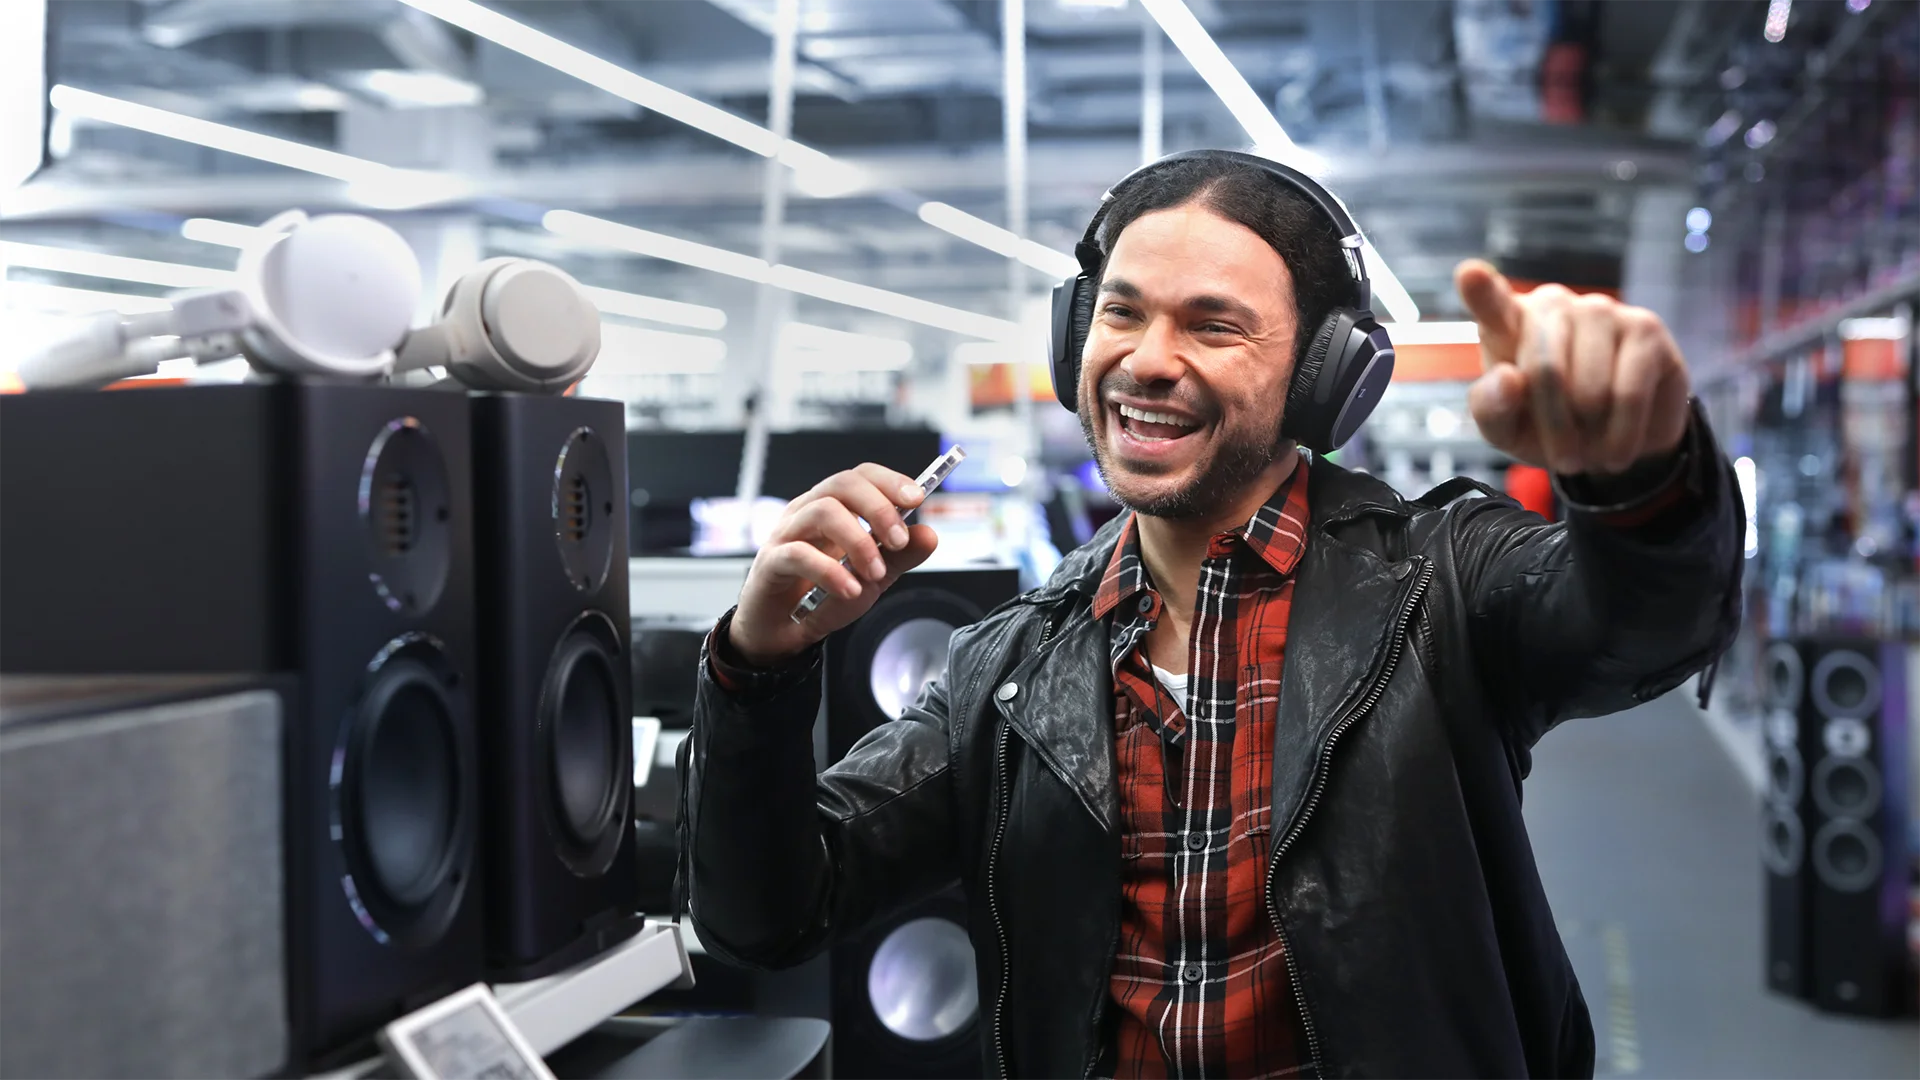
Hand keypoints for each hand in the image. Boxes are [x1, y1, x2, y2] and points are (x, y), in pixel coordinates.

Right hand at [729, 464, 939, 667]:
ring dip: (859, 542)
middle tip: (898, 542)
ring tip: (875, 573)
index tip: (917, 498)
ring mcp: (786, 533)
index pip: (860, 476)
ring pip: (822, 512)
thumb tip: (929, 534)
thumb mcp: (873, 576)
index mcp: (834, 507)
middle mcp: (807, 511)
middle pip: (842, 484)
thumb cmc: (823, 595)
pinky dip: (831, 572)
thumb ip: (900, 556)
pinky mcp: (771, 562)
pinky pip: (799, 554)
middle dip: (879, 509)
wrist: (784, 632)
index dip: (889, 481)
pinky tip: (849, 590)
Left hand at [1456, 259, 1691, 475]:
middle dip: (1554, 428)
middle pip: (1545, 369)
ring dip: (1590, 435)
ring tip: (1591, 446)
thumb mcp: (1507, 430)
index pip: (1491, 303)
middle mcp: (1552, 304)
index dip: (1481, 289)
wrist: (1611, 442)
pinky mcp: (1645, 328)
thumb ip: (1492, 409)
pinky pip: (1629, 393)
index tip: (1470, 274)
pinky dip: (1622, 434)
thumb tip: (1509, 379)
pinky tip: (1618, 448)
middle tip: (1563, 459)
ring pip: (1589, 386)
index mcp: (1507, 323)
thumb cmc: (1546, 426)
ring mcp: (1601, 309)